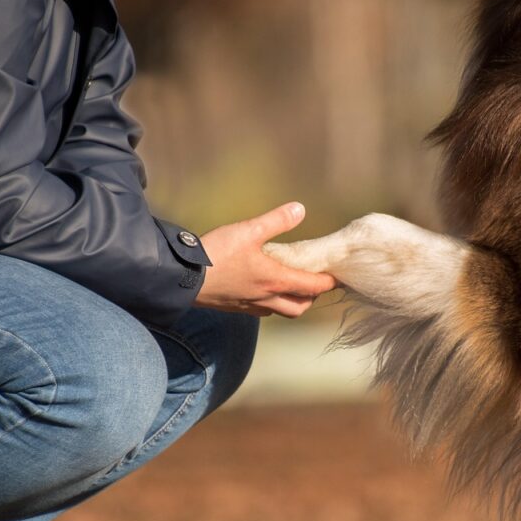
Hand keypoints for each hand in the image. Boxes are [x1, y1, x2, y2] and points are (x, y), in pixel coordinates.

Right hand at [195, 203, 337, 317]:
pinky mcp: (235, 308)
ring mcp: (251, 306)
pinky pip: (262, 310)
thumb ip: (276, 221)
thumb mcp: (248, 230)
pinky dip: (271, 303)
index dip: (328, 282)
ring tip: (292, 286)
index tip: (338, 276)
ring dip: (292, 302)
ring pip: (281, 311)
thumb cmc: (217, 254)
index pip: (313, 287)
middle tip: (315, 282)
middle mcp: (267, 298)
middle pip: (300, 306)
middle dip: (311, 297)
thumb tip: (300, 209)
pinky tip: (264, 289)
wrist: (182, 277)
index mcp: (276, 280)